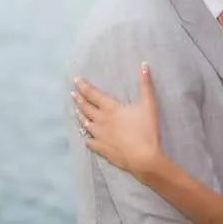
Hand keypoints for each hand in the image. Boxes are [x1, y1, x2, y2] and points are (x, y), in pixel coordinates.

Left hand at [72, 63, 165, 182]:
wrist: (143, 158)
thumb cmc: (146, 130)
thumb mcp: (149, 105)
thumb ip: (145, 85)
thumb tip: (143, 65)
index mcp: (111, 109)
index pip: (93, 95)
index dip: (84, 86)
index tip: (76, 80)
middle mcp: (101, 121)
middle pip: (86, 108)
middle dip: (79, 99)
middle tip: (73, 93)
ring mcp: (99, 136)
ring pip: (85, 123)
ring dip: (80, 115)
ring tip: (76, 109)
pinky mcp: (101, 149)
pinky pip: (88, 140)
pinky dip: (85, 135)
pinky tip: (85, 134)